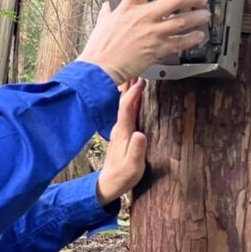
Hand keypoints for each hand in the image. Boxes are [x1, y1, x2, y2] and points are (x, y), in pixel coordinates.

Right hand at [77, 0, 209, 84]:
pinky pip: (181, 42)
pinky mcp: (157, 49)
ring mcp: (152, 33)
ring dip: (198, 17)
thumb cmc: (99, 48)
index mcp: (128, 7)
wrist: (100, 69)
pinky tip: (198, 36)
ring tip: (205, 16)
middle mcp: (143, 17)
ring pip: (183, 21)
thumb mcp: (102, 23)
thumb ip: (108, 12)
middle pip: (175, 0)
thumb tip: (108, 6)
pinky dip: (192, 39)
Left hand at [96, 79, 147, 205]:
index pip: (126, 108)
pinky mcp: (121, 131)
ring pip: (123, 103)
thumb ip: (136, 150)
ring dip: (129, 89)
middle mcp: (119, 128)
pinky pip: (126, 109)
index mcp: (122, 133)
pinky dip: (130, 99)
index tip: (141, 83)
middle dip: (130, 84)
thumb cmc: (122, 176)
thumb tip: (141, 135)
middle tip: (137, 67)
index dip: (133, 95)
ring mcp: (119, 129)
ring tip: (136, 75)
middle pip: (123, 101)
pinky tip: (133, 95)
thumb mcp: (133, 166)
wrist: (109, 184)